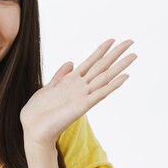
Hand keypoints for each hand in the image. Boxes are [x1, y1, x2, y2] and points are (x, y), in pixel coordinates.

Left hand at [20, 38, 136, 146]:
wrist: (33, 128)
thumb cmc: (38, 111)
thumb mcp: (49, 87)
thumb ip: (60, 75)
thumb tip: (70, 62)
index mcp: (72, 81)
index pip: (90, 62)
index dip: (100, 50)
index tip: (112, 39)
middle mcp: (80, 87)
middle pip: (102, 66)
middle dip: (116, 53)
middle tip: (131, 41)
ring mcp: (83, 96)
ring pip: (105, 77)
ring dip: (120, 66)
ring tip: (133, 55)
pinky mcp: (82, 106)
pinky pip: (101, 93)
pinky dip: (113, 85)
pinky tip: (125, 77)